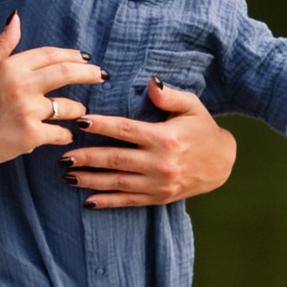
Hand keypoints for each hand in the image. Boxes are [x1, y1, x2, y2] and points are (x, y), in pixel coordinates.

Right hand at [0, 16, 103, 169]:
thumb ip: (3, 44)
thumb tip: (16, 17)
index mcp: (10, 67)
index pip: (50, 54)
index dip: (72, 55)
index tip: (85, 58)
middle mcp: (21, 85)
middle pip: (67, 73)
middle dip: (90, 73)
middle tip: (102, 75)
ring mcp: (27, 111)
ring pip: (69, 106)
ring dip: (78, 109)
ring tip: (79, 112)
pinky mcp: (31, 135)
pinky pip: (61, 132)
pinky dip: (66, 134)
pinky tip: (64, 134)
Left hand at [67, 77, 239, 209]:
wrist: (222, 163)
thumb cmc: (203, 129)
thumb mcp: (192, 106)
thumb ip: (169, 95)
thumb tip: (151, 83)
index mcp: (165, 138)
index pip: (127, 131)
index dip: (102, 126)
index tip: (80, 122)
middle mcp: (160, 163)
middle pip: (116, 159)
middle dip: (87, 158)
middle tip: (63, 155)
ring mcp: (159, 184)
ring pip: (118, 183)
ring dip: (91, 180)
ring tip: (68, 175)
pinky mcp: (159, 198)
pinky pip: (128, 201)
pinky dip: (108, 202)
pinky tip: (88, 201)